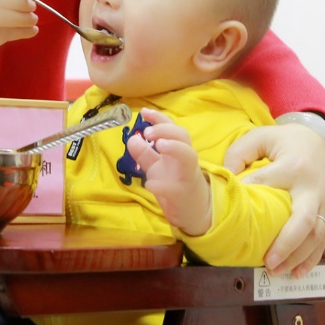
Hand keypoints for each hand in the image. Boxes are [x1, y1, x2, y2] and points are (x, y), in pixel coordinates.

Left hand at [125, 109, 211, 236]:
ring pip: (188, 156)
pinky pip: (173, 189)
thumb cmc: (174, 183)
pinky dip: (160, 186)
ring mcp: (185, 176)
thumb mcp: (157, 166)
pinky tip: (149, 185)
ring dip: (174, 147)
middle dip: (166, 130)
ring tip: (159, 145)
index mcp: (177, 150)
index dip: (159, 118)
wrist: (192, 211)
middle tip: (148, 132)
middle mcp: (184, 159)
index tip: (144, 112)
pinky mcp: (182, 195)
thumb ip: (144, 153)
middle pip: (183, 136)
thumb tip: (132, 138)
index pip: (172, 128)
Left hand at [223, 123, 324, 276]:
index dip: (251, 196)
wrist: (319, 142)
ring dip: (297, 256)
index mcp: (293, 165)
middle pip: (304, 219)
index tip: (234, 214)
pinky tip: (297, 273)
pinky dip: (311, 258)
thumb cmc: (284, 142)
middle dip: (286, 243)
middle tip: (267, 261)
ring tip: (276, 271)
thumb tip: (227, 180)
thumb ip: (240, 153)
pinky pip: (323, 239)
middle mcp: (312, 186)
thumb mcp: (261, 136)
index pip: (268, 183)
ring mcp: (323, 202)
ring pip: (316, 235)